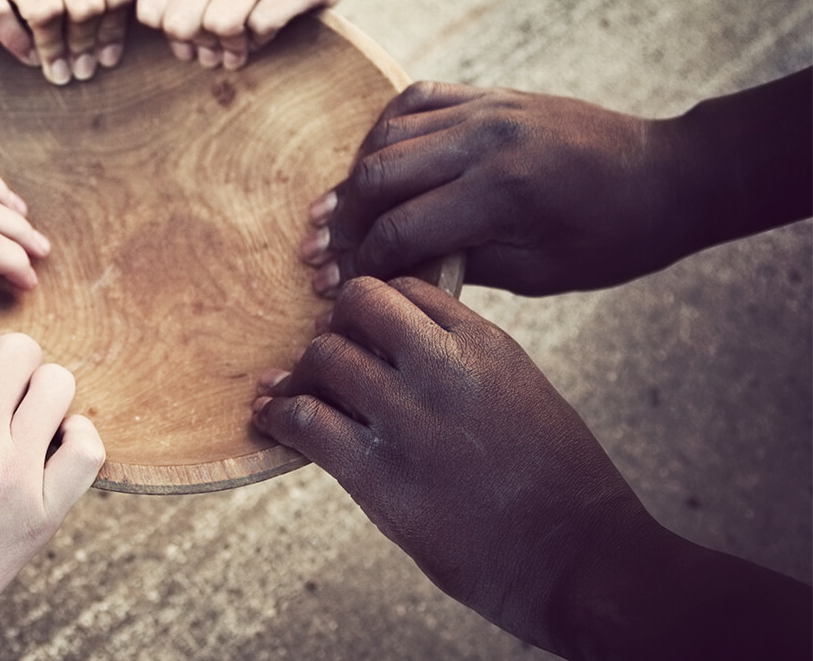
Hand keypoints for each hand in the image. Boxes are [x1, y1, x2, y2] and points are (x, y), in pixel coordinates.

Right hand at [0, 0, 132, 84]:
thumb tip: (111, 47)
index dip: (114, 31)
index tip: (107, 57)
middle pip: (85, 4)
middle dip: (86, 45)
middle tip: (81, 70)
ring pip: (46, 12)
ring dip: (55, 50)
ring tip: (58, 71)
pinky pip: (1, 18)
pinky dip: (18, 43)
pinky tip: (27, 54)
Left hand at [136, 0, 345, 69]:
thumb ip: (169, 3)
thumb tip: (185, 51)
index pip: (151, 12)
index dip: (171, 35)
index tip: (193, 29)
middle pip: (183, 23)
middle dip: (200, 43)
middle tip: (218, 40)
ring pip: (221, 25)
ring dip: (231, 45)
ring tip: (242, 38)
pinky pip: (262, 25)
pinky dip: (261, 38)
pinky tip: (267, 27)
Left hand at [253, 276, 660, 652]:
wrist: (578, 558)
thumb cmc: (558, 486)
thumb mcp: (522, 396)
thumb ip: (467, 367)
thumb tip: (406, 356)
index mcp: (486, 343)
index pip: (405, 290)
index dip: (374, 309)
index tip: (360, 332)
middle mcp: (444, 366)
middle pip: (357, 307)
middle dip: (336, 327)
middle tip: (327, 359)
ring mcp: (408, 416)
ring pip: (324, 356)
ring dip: (302, 374)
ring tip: (292, 392)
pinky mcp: (377, 471)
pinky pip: (304, 420)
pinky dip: (278, 416)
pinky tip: (271, 420)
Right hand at [301, 82, 680, 296]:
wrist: (667, 175)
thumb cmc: (613, 238)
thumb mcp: (540, 273)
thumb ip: (463, 264)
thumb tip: (396, 269)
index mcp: (502, 192)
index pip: (401, 228)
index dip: (365, 262)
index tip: (345, 284)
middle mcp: (486, 140)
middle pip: (378, 174)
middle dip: (343, 219)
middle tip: (322, 251)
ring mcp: (486, 109)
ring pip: (386, 134)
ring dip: (355, 176)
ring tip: (338, 213)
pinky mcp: (490, 94)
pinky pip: (415, 100)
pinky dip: (384, 131)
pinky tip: (374, 162)